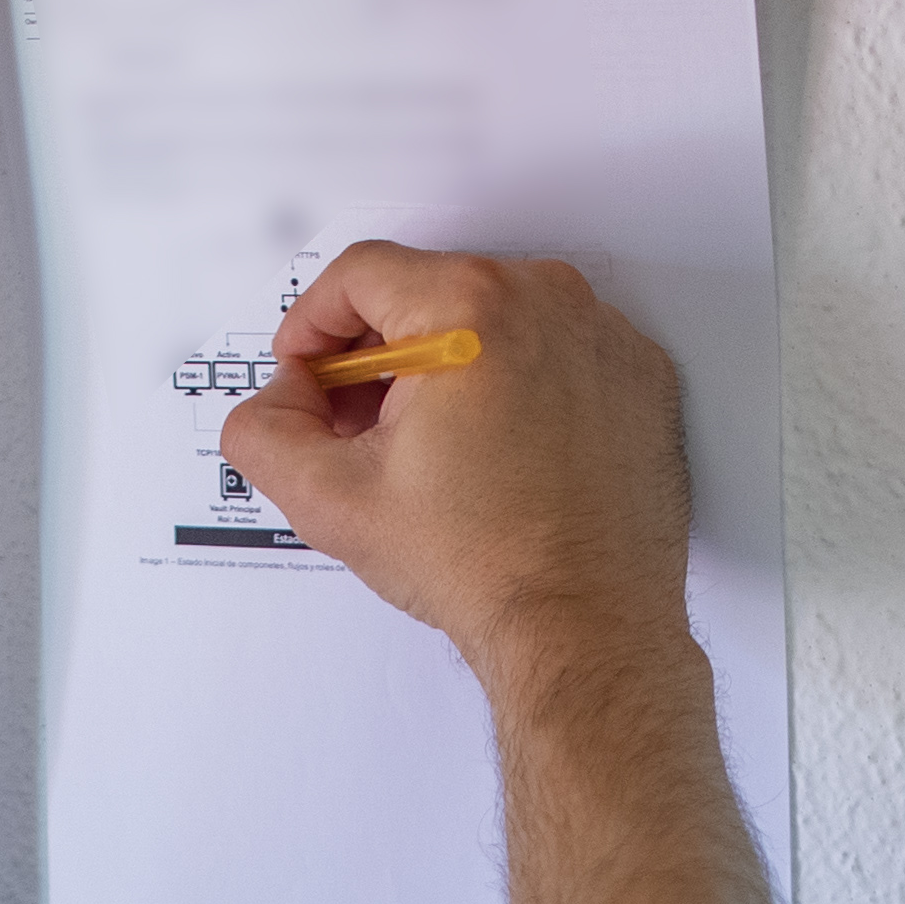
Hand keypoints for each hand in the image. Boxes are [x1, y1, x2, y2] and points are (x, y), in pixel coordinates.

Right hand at [216, 245, 694, 675]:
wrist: (584, 630)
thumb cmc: (487, 567)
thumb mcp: (331, 500)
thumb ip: (265, 433)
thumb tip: (277, 404)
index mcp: (472, 308)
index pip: (361, 274)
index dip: (312, 325)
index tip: (308, 372)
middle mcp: (548, 301)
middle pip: (428, 292)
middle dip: (379, 355)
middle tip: (361, 430)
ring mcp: (603, 336)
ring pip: (493, 319)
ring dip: (448, 370)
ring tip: (433, 452)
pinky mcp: (639, 377)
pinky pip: (555, 351)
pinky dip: (517, 386)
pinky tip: (498, 454)